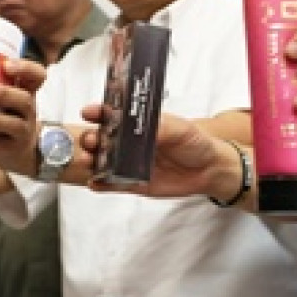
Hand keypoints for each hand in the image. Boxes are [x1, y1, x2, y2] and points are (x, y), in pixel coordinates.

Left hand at [0, 58, 46, 175]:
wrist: (19, 151)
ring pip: (13, 124)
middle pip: (25, 99)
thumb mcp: (7, 99)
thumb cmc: (7, 116)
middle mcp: (29, 110)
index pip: (38, 76)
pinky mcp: (12, 148)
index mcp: (27, 92)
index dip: (26, 69)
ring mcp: (23, 131)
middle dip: (3, 93)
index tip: (6, 65)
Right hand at [81, 106, 236, 198]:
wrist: (209, 169)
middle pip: (102, 138)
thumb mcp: (182, 129)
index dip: (100, 112)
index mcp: (139, 124)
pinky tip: (95, 183)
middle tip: (90, 141)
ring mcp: (129, 163)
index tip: (90, 112)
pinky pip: (112, 184)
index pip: (114, 115)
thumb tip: (142, 129)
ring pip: (103, 161)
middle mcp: (130, 143)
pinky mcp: (133, 183)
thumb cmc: (195, 143)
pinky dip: (101, 184)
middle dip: (91, 138)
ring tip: (87, 160)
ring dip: (91, 160)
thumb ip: (161, 128)